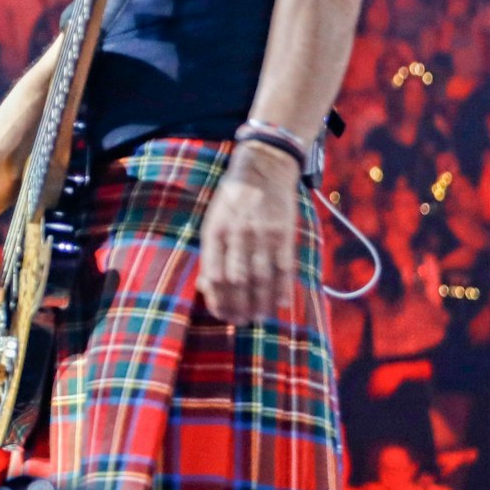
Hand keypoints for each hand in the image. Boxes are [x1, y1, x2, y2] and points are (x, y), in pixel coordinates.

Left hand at [197, 142, 300, 325]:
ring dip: (261, 304)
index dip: (218, 301)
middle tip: (242, 321)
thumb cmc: (233, 199)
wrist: (263, 168)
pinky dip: (283, 289)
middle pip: (238, 282)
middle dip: (239, 307)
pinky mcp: (284, 234)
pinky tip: (281, 304)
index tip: (222, 315)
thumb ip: (210, 253)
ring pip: (262, 279)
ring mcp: (262, 235)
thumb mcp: (212, 220)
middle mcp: (237, 235)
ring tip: (260, 317)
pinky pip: (284, 267)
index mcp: (215, 232)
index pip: (214, 276)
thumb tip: (205, 287)